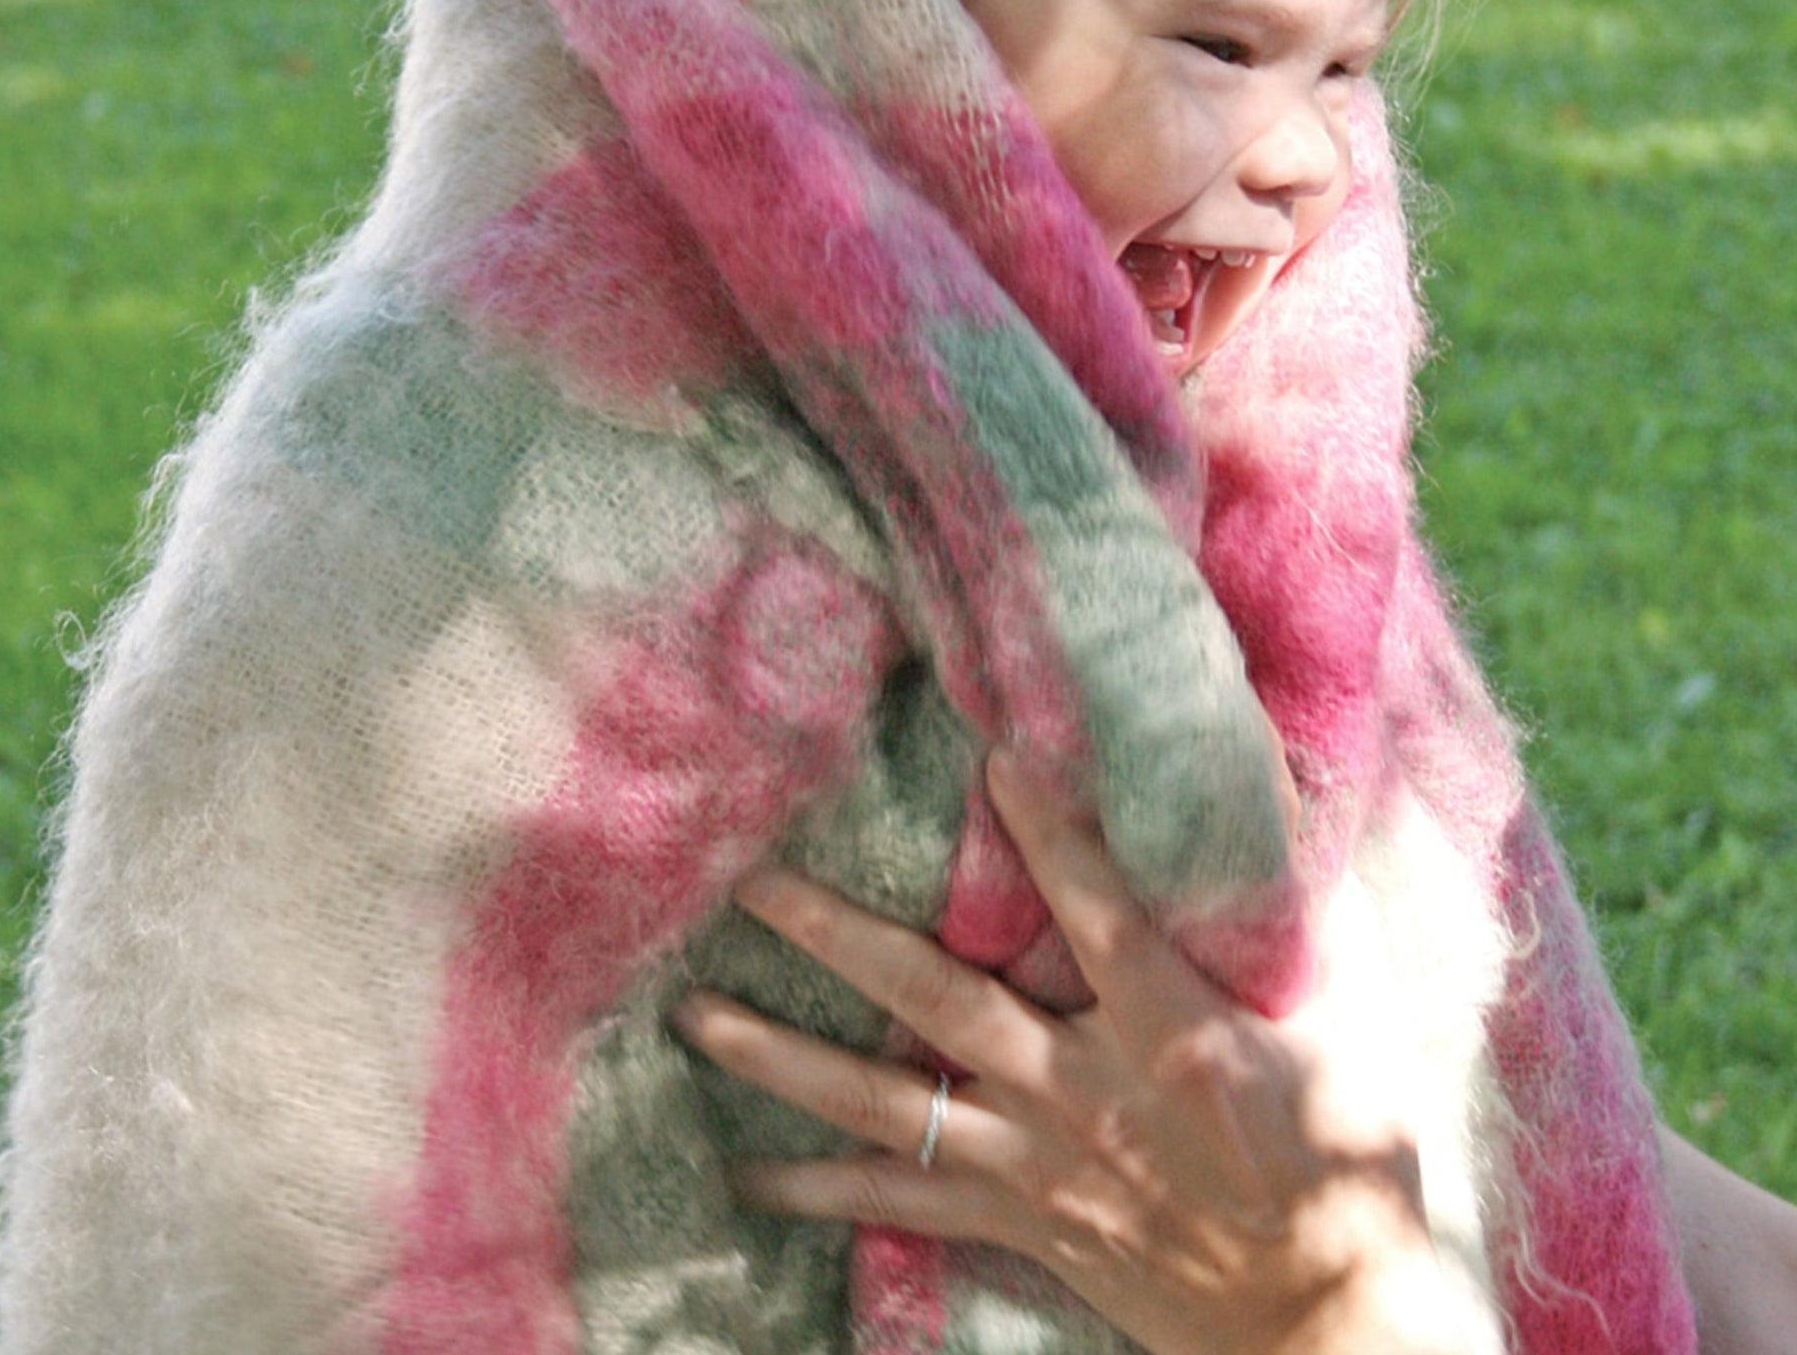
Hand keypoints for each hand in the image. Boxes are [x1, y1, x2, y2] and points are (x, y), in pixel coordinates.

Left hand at [673, 748, 1468, 1354]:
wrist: (1333, 1324)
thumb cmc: (1355, 1165)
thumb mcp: (1355, 1026)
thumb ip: (1314, 916)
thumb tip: (1294, 802)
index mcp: (1172, 1029)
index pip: (1097, 905)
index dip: (1045, 828)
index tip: (991, 755)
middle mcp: (1084, 1088)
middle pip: (939, 1000)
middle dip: (839, 937)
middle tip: (751, 883)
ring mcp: (1039, 1161)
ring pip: (889, 1102)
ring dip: (787, 1056)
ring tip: (697, 1015)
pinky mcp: (1020, 1219)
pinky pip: (902, 1204)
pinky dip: (818, 1190)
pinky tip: (744, 1176)